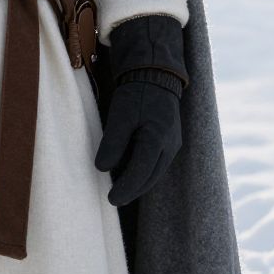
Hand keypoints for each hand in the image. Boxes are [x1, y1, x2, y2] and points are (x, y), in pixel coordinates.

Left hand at [93, 75, 181, 205]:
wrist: (156, 74)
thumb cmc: (137, 93)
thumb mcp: (121, 114)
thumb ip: (113, 142)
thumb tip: (101, 168)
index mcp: (157, 138)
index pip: (141, 172)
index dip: (126, 188)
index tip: (110, 199)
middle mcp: (169, 146)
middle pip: (151, 177)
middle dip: (133, 190)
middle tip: (114, 199)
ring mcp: (173, 144)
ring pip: (156, 172)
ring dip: (140, 183)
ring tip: (121, 191)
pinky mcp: (171, 141)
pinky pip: (158, 163)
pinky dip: (145, 172)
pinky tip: (132, 174)